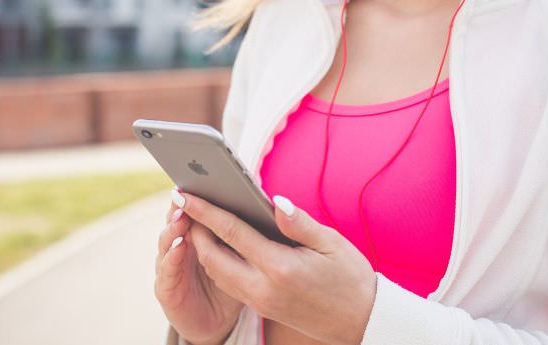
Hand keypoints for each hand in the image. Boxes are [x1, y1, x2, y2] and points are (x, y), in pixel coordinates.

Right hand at [154, 188, 243, 344]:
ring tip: (182, 213)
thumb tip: (265, 204)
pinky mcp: (166, 289)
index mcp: (200, 235)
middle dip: (181, 205)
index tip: (205, 176)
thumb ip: (246, 231)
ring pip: (167, 241)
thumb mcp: (244, 256)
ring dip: (173, 226)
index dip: (200, 195)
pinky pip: (165, 272)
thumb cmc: (234, 284)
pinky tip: (179, 246)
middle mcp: (181, 247)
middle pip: (177, 220)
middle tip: (188, 189)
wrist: (217, 322)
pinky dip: (170, 257)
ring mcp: (171, 268)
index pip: (198, 210)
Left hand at [173, 191, 376, 344]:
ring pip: (217, 274)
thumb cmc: (351, 279)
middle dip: (195, 230)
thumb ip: (299, 222)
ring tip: (199, 222)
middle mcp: (264, 288)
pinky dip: (218, 264)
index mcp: (281, 268)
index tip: (186, 195)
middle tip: (187, 205)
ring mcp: (260, 302)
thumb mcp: (332, 243)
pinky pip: (229, 284)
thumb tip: (274, 201)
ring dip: (203, 249)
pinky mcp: (262, 309)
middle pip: (212, 258)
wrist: (361, 322)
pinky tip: (220, 246)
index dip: (206, 211)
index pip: (232, 233)